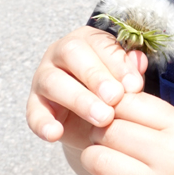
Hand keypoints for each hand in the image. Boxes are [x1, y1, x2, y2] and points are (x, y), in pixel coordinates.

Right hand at [26, 24, 146, 146]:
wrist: (94, 123)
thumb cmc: (112, 93)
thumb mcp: (125, 81)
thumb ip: (132, 71)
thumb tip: (140, 61)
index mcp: (88, 40)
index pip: (99, 43)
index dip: (117, 63)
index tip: (134, 86)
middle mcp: (60, 53)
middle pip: (71, 53)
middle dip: (96, 76)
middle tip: (116, 98)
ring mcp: (44, 77)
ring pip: (53, 81)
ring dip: (79, 100)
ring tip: (103, 118)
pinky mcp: (34, 104)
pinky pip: (33, 112)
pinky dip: (43, 123)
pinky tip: (56, 134)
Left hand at [69, 90, 173, 174]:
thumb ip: (157, 116)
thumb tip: (111, 100)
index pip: (126, 102)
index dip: (110, 104)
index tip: (110, 111)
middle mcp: (169, 156)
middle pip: (108, 130)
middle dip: (100, 130)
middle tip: (106, 137)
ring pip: (99, 162)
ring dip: (94, 159)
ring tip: (104, 160)